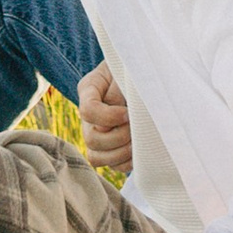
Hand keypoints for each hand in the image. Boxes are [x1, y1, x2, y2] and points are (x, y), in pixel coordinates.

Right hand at [77, 60, 132, 175]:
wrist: (144, 70)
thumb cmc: (136, 67)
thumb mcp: (126, 70)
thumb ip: (117, 92)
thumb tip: (107, 127)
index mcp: (89, 89)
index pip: (87, 110)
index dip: (108, 117)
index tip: (128, 113)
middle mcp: (88, 114)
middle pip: (90, 138)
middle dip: (117, 137)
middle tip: (136, 128)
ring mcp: (96, 132)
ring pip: (96, 157)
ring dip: (120, 153)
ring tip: (138, 142)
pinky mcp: (109, 146)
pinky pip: (110, 165)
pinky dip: (125, 163)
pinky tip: (139, 152)